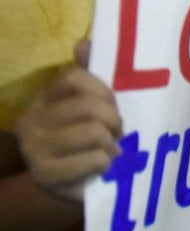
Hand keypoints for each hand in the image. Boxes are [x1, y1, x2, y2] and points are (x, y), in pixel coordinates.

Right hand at [14, 40, 121, 200]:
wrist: (74, 186)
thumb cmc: (88, 141)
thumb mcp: (92, 106)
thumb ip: (90, 75)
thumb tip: (84, 44)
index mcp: (42, 98)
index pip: (74, 78)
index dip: (104, 91)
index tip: (114, 106)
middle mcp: (30, 121)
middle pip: (87, 106)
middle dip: (114, 119)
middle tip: (118, 132)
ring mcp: (34, 149)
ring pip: (93, 132)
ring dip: (112, 143)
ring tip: (111, 151)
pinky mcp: (46, 175)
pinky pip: (94, 159)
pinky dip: (106, 162)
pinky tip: (103, 167)